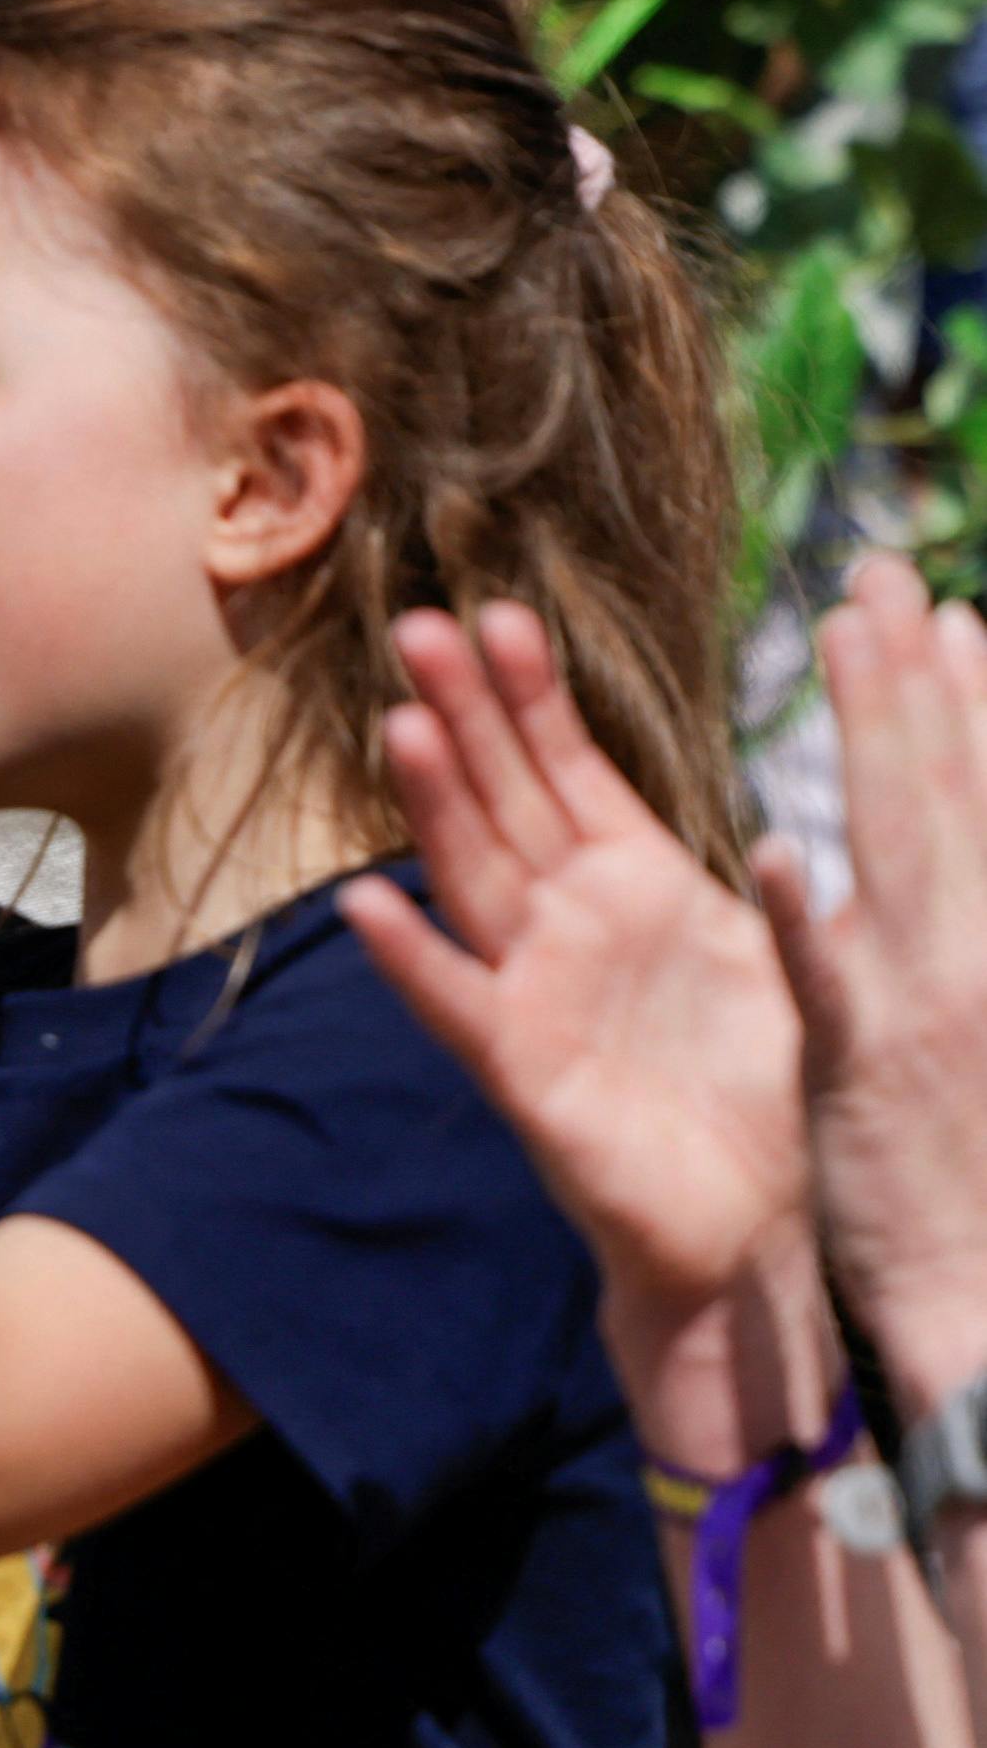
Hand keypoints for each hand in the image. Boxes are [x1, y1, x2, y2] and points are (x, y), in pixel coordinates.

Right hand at [339, 606, 811, 1333]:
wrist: (763, 1229)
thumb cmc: (769, 1093)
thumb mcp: (778, 955)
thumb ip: (767, 877)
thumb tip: (798, 790)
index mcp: (634, 887)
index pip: (567, 770)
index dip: (532, 695)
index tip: (502, 614)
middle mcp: (568, 926)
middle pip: (503, 800)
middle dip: (467, 714)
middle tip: (421, 627)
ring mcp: (536, 993)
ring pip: (474, 877)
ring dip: (436, 804)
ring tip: (403, 725)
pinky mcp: (526, 1073)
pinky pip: (461, 1006)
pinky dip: (413, 958)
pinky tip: (366, 905)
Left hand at [768, 558, 986, 1414]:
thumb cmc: (982, 1172)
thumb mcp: (974, 1032)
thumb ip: (958, 937)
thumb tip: (944, 862)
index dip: (970, 704)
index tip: (950, 613)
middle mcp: (978, 956)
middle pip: (950, 793)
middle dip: (917, 680)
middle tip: (885, 575)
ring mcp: (930, 1006)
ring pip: (904, 847)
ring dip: (878, 740)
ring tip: (851, 640)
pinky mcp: (870, 1069)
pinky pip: (832, 980)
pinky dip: (814, 915)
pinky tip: (781, 848)